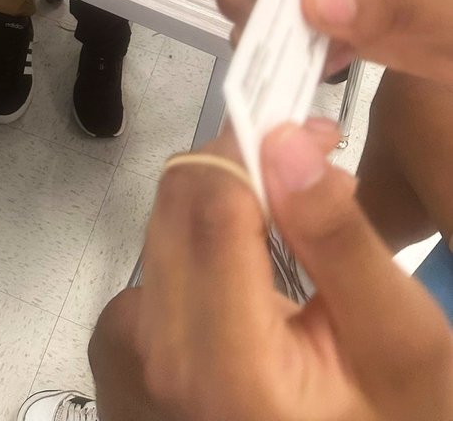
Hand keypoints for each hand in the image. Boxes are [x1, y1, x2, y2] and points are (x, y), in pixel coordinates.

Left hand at [91, 126, 452, 420]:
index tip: (310, 131)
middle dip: (241, 162)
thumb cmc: (384, 414)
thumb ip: (338, 238)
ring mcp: (136, 353)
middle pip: (178, 203)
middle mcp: (162, 357)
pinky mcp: (129, 344)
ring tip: (294, 212)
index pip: (212, 207)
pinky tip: (258, 253)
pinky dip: (205, 230)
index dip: (256, 146)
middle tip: (311, 164)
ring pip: (165, 216)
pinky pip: (160, 250)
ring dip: (225, 191)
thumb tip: (285, 140)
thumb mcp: (396, 337)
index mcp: (227, 365)